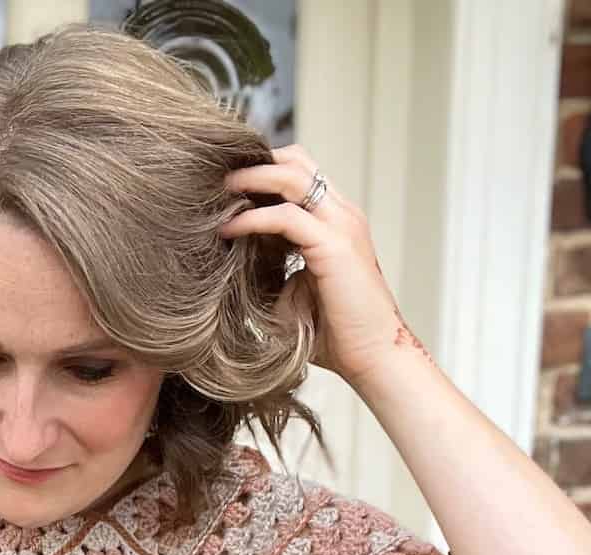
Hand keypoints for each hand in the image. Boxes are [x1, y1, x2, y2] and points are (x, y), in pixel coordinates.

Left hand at [219, 145, 429, 389]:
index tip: (225, 185)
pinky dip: (253, 219)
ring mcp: (342, 226)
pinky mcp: (334, 246)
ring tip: (217, 191)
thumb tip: (233, 266)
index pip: (299, 173)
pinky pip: (286, 217)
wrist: (373, 358)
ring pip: (292, 176)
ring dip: (251, 179)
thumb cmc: (335, 334)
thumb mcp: (293, 293)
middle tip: (216, 177)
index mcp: (335, 222)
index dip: (262, 170)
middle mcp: (342, 215)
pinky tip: (229, 230)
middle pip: (296, 160)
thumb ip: (271, 270)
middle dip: (253, 162)